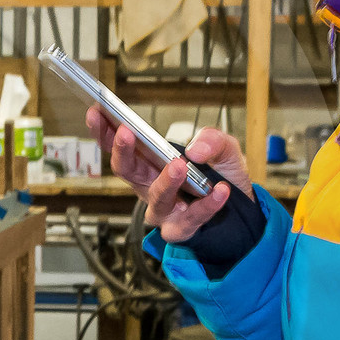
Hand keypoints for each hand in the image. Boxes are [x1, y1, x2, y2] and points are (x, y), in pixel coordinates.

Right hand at [85, 108, 253, 244]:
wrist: (242, 211)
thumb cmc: (221, 177)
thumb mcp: (224, 148)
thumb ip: (213, 140)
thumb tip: (195, 150)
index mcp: (149, 164)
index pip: (120, 147)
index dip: (104, 131)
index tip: (96, 111)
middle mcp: (149, 187)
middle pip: (126, 171)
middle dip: (122, 151)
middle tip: (126, 132)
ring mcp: (164, 211)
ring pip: (157, 199)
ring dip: (166, 182)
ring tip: (179, 166)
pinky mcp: (182, 229)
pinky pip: (191, 219)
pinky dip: (206, 205)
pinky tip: (220, 190)